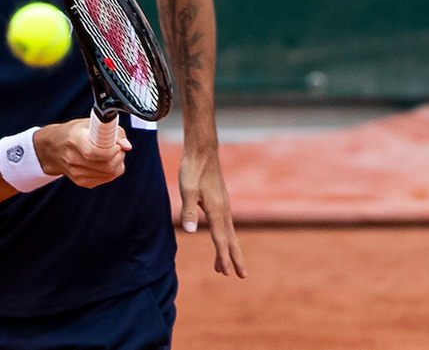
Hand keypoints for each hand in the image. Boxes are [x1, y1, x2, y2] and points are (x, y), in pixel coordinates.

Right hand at [34, 119, 131, 188]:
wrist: (54, 148)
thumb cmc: (74, 132)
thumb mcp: (90, 123)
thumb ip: (112, 131)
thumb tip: (127, 146)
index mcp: (74, 140)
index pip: (95, 152)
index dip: (112, 150)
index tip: (116, 144)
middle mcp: (72, 158)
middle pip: (106, 166)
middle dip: (118, 156)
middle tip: (118, 147)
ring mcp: (76, 173)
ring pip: (109, 174)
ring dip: (117, 163)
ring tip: (112, 153)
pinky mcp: (82, 182)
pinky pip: (106, 179)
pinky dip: (112, 171)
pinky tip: (106, 162)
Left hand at [178, 150, 246, 277]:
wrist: (202, 151)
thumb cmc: (192, 169)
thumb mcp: (187, 189)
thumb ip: (188, 210)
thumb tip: (189, 231)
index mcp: (217, 210)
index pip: (220, 239)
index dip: (223, 257)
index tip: (226, 273)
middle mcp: (224, 210)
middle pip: (231, 239)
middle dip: (235, 258)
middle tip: (241, 276)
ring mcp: (224, 205)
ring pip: (229, 233)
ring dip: (228, 250)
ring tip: (224, 267)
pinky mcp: (220, 201)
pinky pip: (225, 225)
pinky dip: (225, 237)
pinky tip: (221, 240)